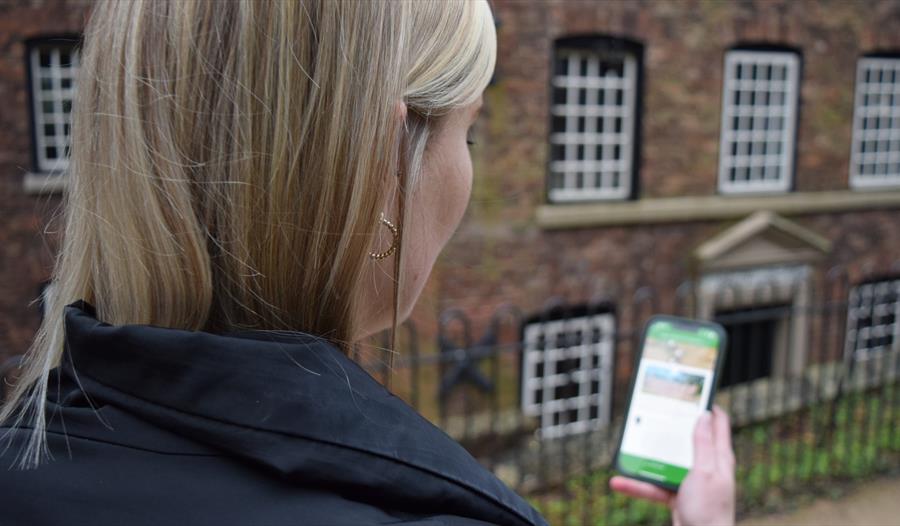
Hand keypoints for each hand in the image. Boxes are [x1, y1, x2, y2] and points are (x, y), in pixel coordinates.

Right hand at [610, 406, 735, 525]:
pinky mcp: (678, 497)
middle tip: (654, 411)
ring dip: (646, 458)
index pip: (719, 424)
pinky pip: (655, 486)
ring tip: (628, 448)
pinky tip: (619, 482)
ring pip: (666, 463)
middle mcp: (706, 467)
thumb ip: (702, 444)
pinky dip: (638, 484)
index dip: (707, 405)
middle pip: (687, 440)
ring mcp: (691, 482)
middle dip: (670, 427)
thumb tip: (703, 416)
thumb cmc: (709, 511)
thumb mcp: (704, 472)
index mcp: (719, 458)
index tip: (692, 391)